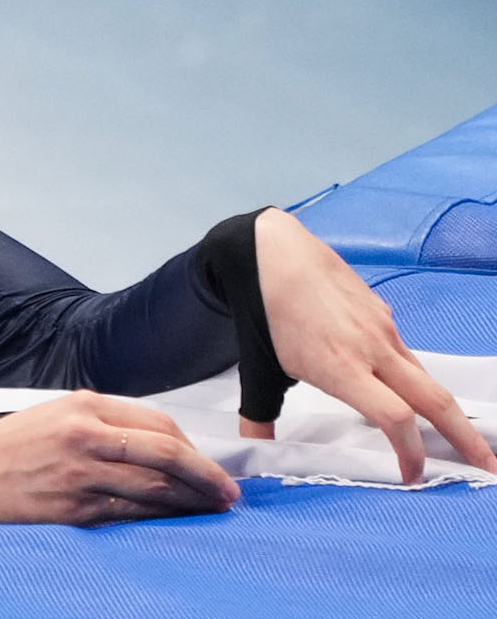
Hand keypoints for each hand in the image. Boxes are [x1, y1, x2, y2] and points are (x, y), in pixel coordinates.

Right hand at [0, 393, 239, 524]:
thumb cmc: (5, 444)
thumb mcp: (53, 414)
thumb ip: (100, 423)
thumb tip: (151, 445)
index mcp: (83, 405)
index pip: (156, 423)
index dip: (192, 448)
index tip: (212, 466)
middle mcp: (85, 435)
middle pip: (163, 454)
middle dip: (204, 476)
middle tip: (230, 494)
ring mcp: (78, 474)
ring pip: (151, 487)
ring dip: (190, 501)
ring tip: (213, 510)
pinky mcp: (69, 509)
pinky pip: (127, 514)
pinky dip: (157, 518)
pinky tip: (174, 523)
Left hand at [252, 206, 496, 482]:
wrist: (271, 248)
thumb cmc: (264, 309)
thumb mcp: (258, 372)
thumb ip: (259, 417)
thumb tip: (251, 449)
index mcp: (344, 368)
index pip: (396, 418)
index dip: (411, 453)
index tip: (412, 477)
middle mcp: (372, 349)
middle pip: (433, 399)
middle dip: (465, 437)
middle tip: (488, 467)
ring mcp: (381, 327)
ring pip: (422, 375)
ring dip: (442, 408)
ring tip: (455, 434)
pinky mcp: (381, 311)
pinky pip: (404, 353)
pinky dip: (414, 378)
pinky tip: (407, 389)